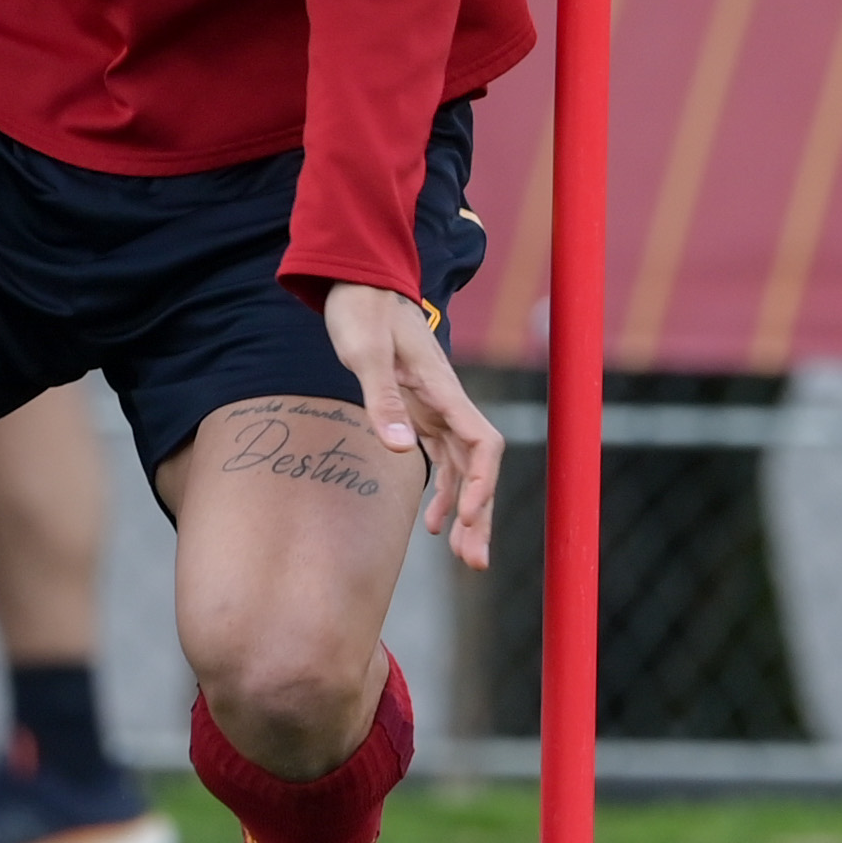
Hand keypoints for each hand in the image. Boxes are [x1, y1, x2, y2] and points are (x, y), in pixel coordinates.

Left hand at [325, 282, 505, 572]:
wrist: (359, 280)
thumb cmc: (361, 309)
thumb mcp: (364, 352)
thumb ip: (382, 400)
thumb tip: (401, 451)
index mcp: (442, 389)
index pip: (482, 443)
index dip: (482, 483)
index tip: (467, 517)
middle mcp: (447, 402)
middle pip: (478, 466)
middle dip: (481, 514)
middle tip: (476, 562)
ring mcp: (435, 408)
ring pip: (464, 469)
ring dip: (466, 511)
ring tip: (464, 558)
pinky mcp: (420, 411)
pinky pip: (444, 460)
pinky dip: (444, 493)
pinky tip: (434, 526)